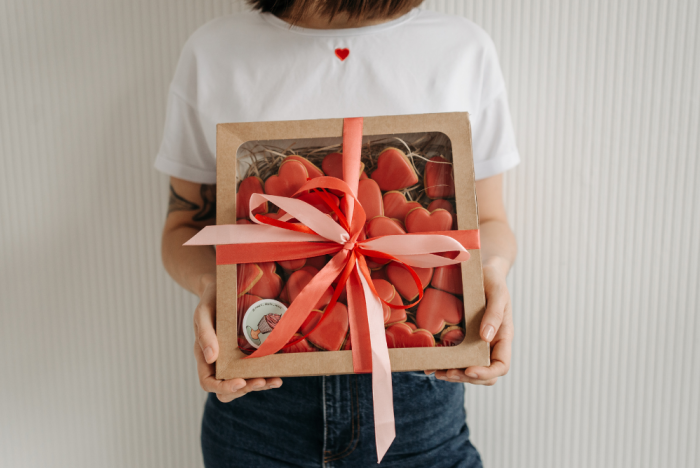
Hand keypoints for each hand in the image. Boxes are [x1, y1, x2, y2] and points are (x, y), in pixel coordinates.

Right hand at [194, 274, 282, 401]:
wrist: (225, 288)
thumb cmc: (212, 299)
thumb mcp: (203, 312)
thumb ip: (204, 333)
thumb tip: (211, 357)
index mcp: (204, 356)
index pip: (208, 382)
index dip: (224, 387)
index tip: (240, 382)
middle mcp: (219, 363)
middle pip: (229, 389)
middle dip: (246, 389)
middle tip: (262, 381)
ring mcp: (235, 360)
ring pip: (245, 384)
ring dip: (259, 386)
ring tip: (275, 381)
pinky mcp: (249, 353)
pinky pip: (256, 371)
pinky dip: (267, 375)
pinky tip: (278, 374)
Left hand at [426, 258, 513, 385]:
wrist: (480, 271)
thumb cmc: (492, 281)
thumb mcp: (498, 293)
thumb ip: (495, 314)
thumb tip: (486, 337)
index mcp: (502, 337)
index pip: (500, 366)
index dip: (486, 373)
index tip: (469, 370)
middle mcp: (489, 344)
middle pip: (482, 372)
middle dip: (465, 377)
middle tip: (446, 373)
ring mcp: (475, 343)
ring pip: (467, 368)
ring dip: (453, 374)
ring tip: (436, 372)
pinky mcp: (461, 338)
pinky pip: (454, 356)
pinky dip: (444, 363)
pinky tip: (430, 364)